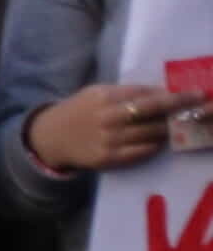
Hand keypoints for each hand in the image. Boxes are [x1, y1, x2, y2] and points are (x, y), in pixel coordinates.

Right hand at [25, 75, 184, 175]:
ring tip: (183, 125)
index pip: (145, 93)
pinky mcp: (109, 158)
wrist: (51, 137)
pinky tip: (162, 141)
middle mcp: (108, 117)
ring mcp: (109, 139)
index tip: (194, 93)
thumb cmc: (79, 111)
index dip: (172, 94)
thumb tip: (161, 92)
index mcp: (104, 97)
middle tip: (199, 104)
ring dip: (171, 128)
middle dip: (179, 107)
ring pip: (151, 133)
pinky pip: (142, 151)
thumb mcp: (96, 93)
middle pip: (152, 110)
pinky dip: (156, 145)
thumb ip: (125, 93)